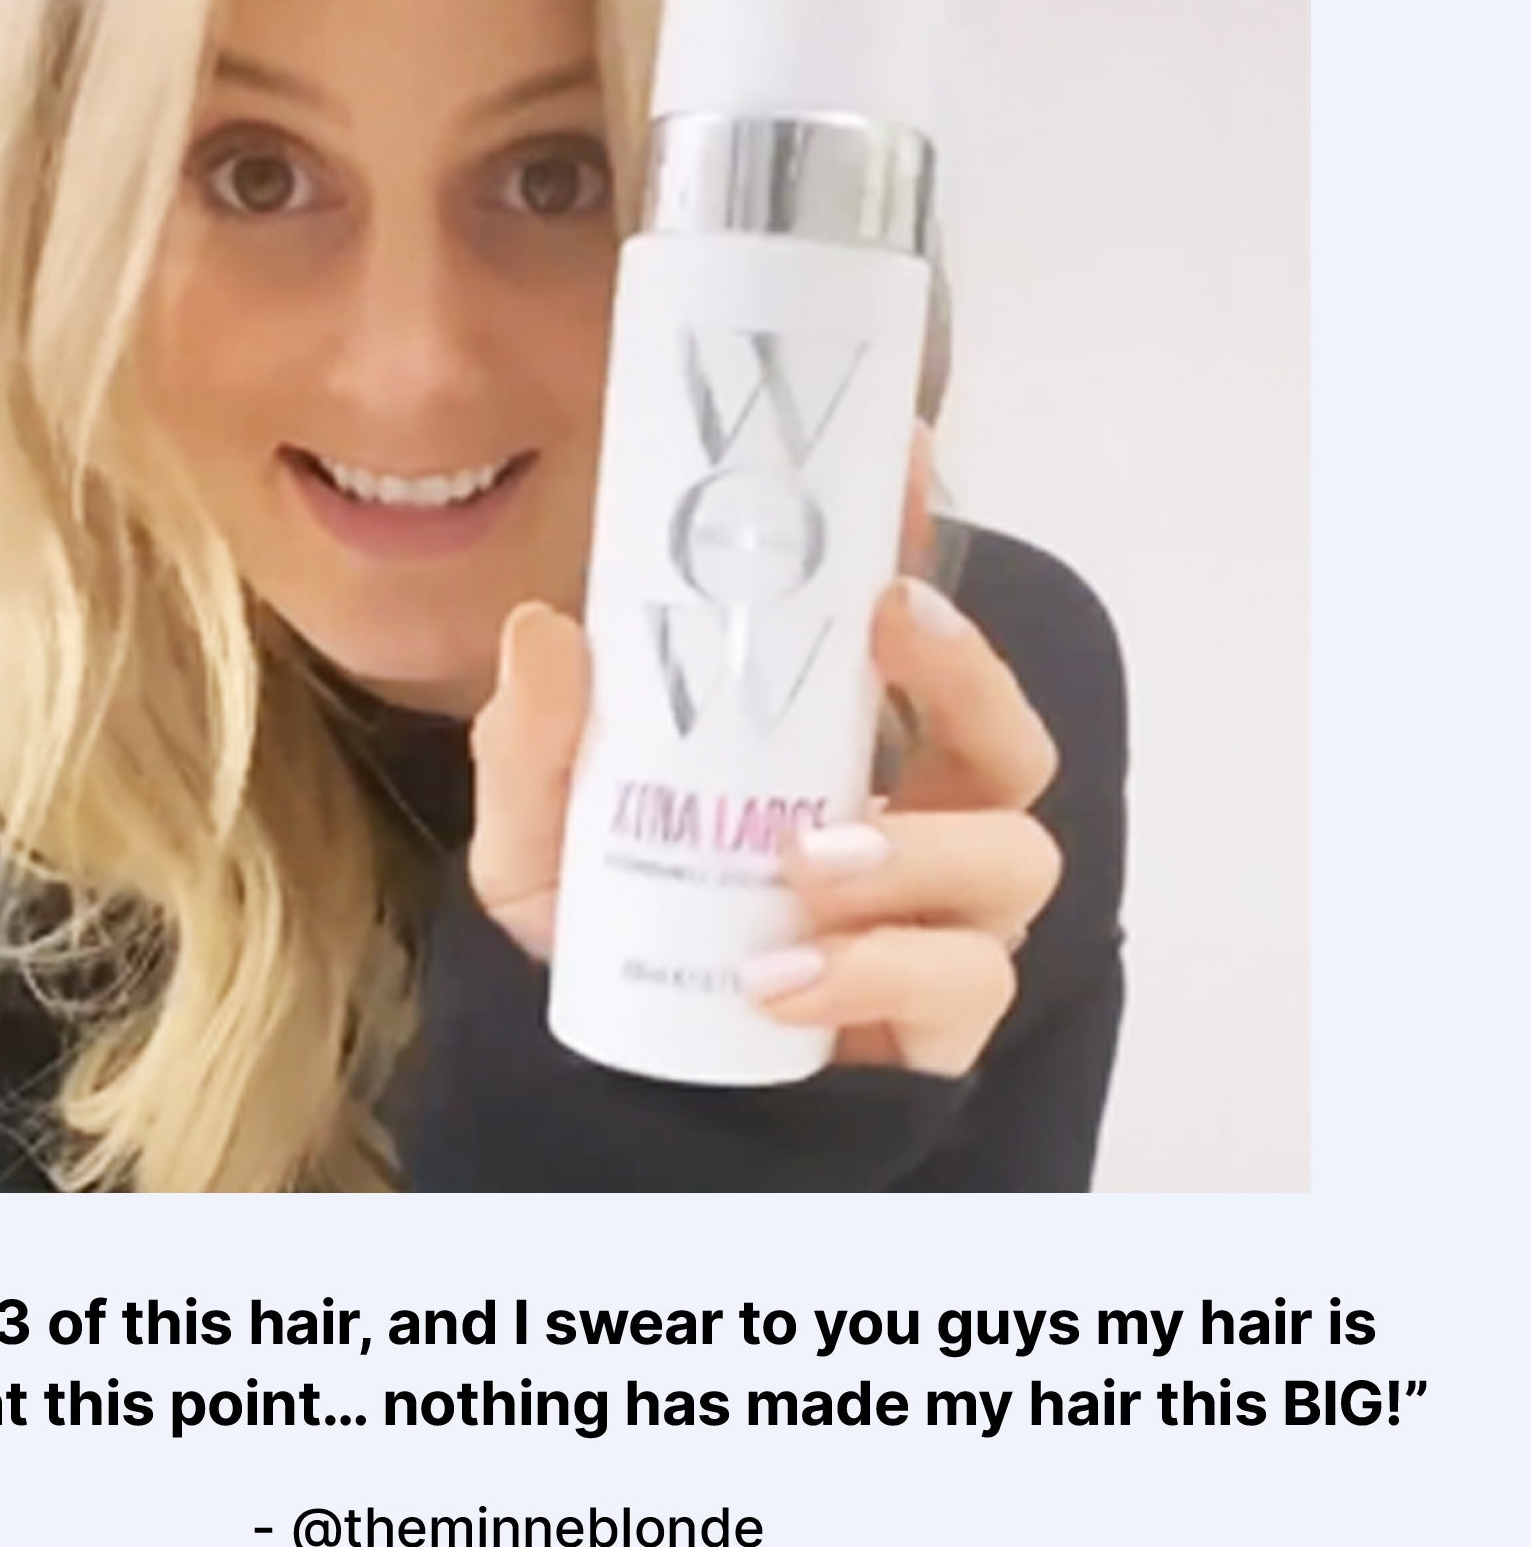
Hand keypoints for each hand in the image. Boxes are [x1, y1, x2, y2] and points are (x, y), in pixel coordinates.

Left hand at [467, 576, 1061, 1079]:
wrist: (611, 1083)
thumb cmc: (604, 931)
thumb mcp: (536, 833)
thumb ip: (532, 743)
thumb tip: (546, 627)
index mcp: (839, 755)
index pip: (910, 640)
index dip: (922, 548)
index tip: (899, 462)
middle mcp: (916, 823)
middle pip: (1013, 735)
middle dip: (970, 672)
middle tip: (886, 629)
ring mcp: (942, 923)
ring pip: (1015, 857)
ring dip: (916, 849)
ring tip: (802, 866)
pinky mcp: (939, 1021)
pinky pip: (963, 982)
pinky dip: (874, 972)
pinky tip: (778, 982)